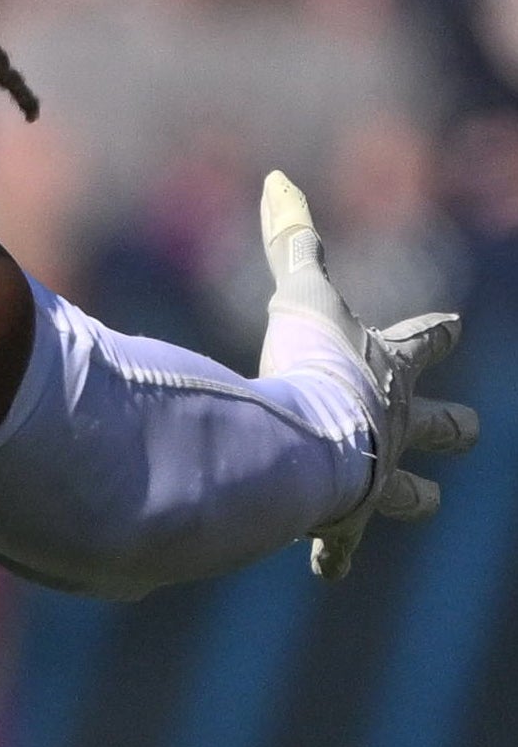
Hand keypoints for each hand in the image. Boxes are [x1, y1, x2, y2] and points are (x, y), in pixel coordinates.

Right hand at [258, 170, 471, 579]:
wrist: (312, 443)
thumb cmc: (313, 367)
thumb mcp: (303, 298)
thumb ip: (291, 241)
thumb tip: (279, 178)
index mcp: (390, 373)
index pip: (426, 341)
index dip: (435, 332)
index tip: (450, 327)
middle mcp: (395, 426)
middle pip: (444, 427)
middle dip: (452, 427)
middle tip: (466, 429)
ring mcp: (373, 478)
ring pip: (406, 495)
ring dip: (407, 497)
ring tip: (415, 504)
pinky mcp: (343, 521)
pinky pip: (338, 546)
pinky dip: (332, 555)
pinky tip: (330, 569)